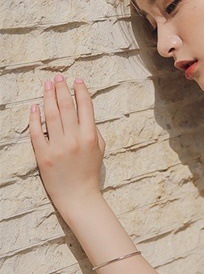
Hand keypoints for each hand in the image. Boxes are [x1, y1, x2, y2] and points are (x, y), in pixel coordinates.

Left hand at [29, 75, 105, 214]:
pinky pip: (37, 132)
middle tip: (58, 77)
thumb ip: (93, 130)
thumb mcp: (100, 149)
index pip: (85, 107)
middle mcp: (74, 139)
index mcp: (90, 136)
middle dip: (62, 89)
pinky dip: (34, 118)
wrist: (78, 196)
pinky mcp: (43, 155)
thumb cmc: (90, 171)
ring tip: (47, 85)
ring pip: (51, 116)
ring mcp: (58, 147)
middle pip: (67, 107)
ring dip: (49, 97)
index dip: (81, 92)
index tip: (77, 80)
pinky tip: (34, 106)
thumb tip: (84, 112)